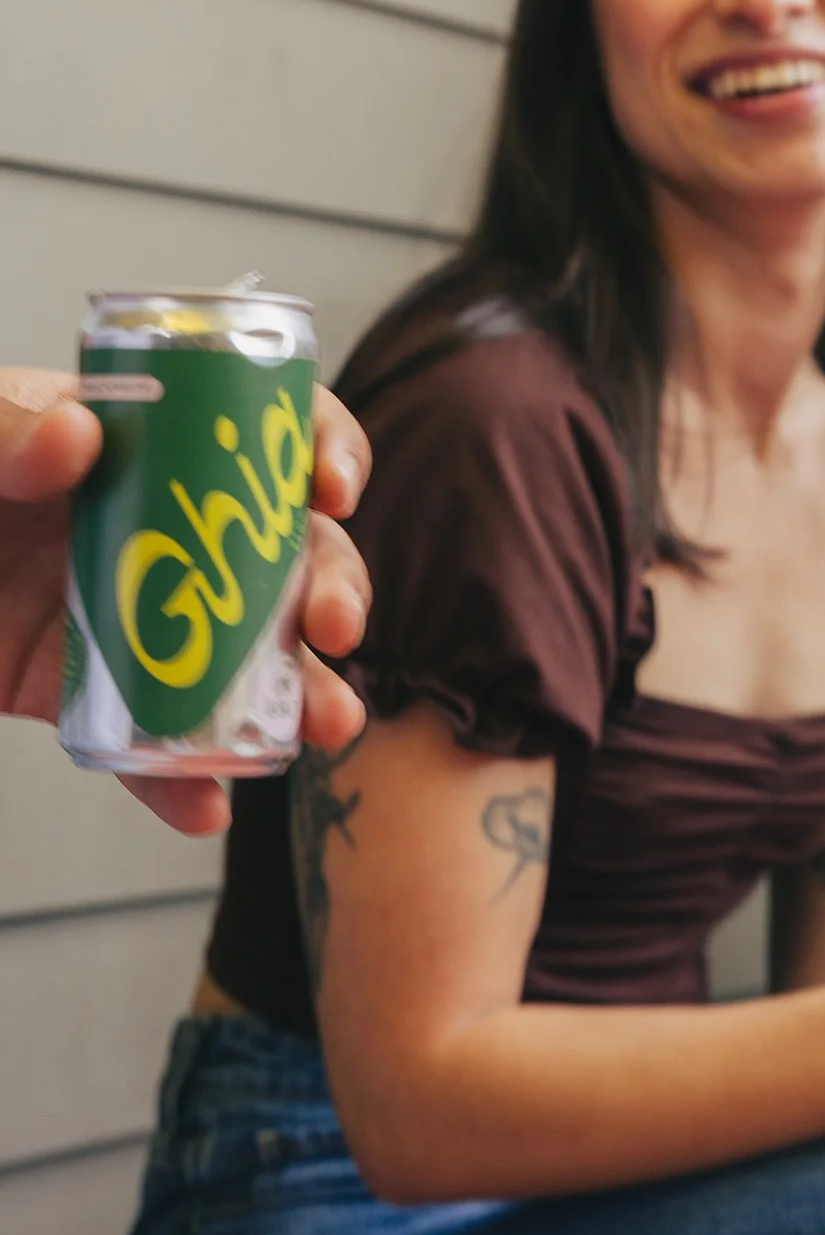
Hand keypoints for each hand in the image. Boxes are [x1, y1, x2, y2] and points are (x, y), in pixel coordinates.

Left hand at [0, 368, 372, 834]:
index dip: (319, 450)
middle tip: (335, 626)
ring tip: (320, 724)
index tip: (330, 489)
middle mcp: (161, 524)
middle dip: (334, 587)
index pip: (259, 428)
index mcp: (141, 441)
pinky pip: (153, 740)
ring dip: (299, 691)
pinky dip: (184, 780)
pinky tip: (205, 805)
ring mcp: (135, 611)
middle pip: (285, 548)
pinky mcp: (88, 692)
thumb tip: (79, 431)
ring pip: (247, 651)